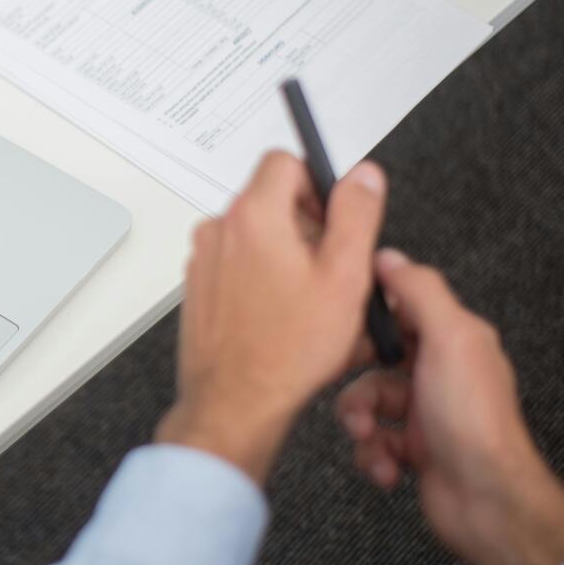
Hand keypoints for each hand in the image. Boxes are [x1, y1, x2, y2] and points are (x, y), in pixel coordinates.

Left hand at [155, 152, 386, 484]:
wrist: (236, 402)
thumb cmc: (290, 348)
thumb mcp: (345, 276)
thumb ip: (357, 214)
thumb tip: (364, 175)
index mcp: (254, 215)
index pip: (283, 162)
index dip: (316, 185)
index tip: (333, 219)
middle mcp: (219, 230)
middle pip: (269, 200)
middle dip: (305, 226)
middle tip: (331, 270)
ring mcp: (203, 260)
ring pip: (255, 236)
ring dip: (285, 257)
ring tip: (310, 302)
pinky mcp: (199, 288)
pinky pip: (237, 266)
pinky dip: (262, 280)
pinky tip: (284, 317)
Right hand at [338, 249, 563, 564]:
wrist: (486, 502)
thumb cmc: (473, 423)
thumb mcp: (449, 340)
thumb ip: (419, 292)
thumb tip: (390, 257)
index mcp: (455, 338)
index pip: (402, 308)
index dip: (369, 317)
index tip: (342, 325)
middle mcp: (441, 371)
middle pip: (375, 358)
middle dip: (355, 379)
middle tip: (349, 388)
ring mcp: (427, 411)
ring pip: (368, 401)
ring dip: (360, 421)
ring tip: (371, 438)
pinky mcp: (414, 448)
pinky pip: (374, 441)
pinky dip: (373, 455)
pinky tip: (388, 467)